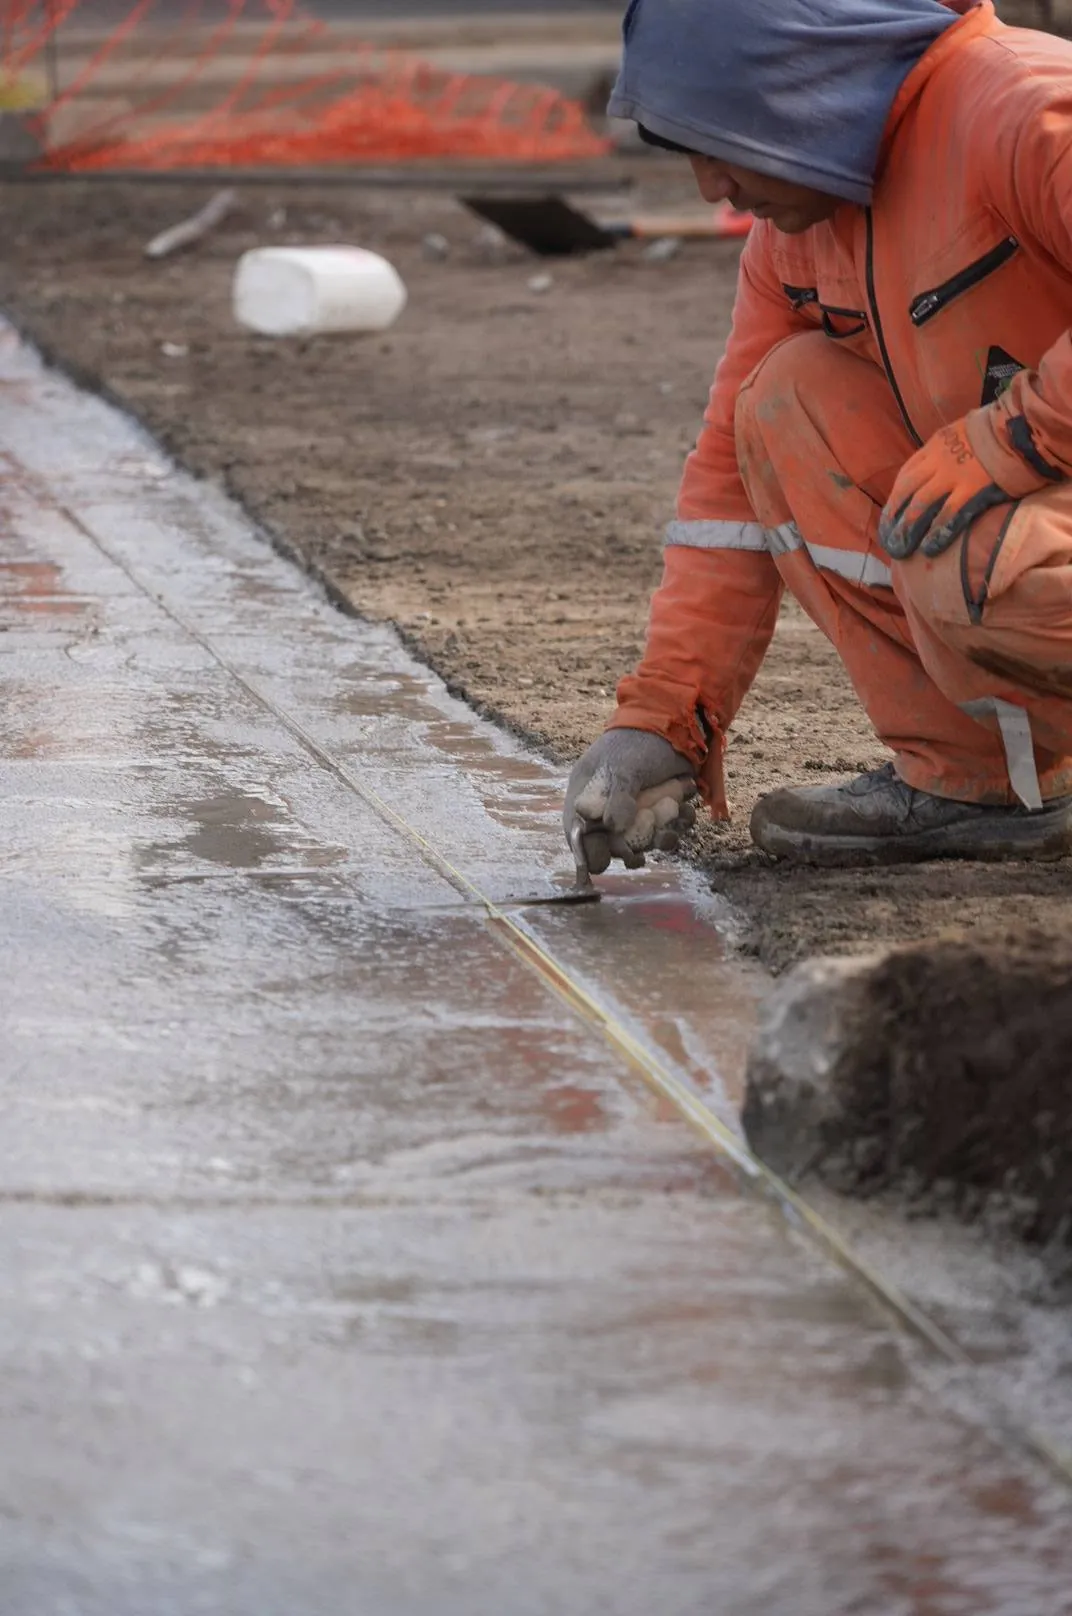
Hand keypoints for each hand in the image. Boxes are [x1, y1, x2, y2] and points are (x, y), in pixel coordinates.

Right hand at [565, 729, 697, 875]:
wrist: (677, 724)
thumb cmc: (639, 742)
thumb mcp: (623, 766)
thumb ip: (616, 797)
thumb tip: (614, 828)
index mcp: (587, 795)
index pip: (578, 833)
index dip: (591, 849)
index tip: (608, 856)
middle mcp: (607, 808)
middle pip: (613, 843)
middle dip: (633, 844)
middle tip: (646, 841)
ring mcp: (634, 811)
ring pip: (642, 841)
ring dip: (660, 834)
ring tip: (672, 814)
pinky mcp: (659, 812)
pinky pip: (665, 831)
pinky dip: (676, 824)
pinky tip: (685, 807)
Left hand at [879, 418, 1009, 559]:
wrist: (1018, 427)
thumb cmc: (995, 428)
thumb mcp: (961, 430)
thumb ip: (948, 447)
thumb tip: (939, 463)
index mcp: (935, 444)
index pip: (906, 472)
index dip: (896, 495)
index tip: (890, 512)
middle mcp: (938, 460)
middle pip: (906, 490)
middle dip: (894, 514)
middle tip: (888, 534)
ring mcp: (953, 476)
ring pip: (921, 504)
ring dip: (908, 528)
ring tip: (901, 547)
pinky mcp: (971, 490)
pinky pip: (948, 515)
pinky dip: (936, 533)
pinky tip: (929, 548)